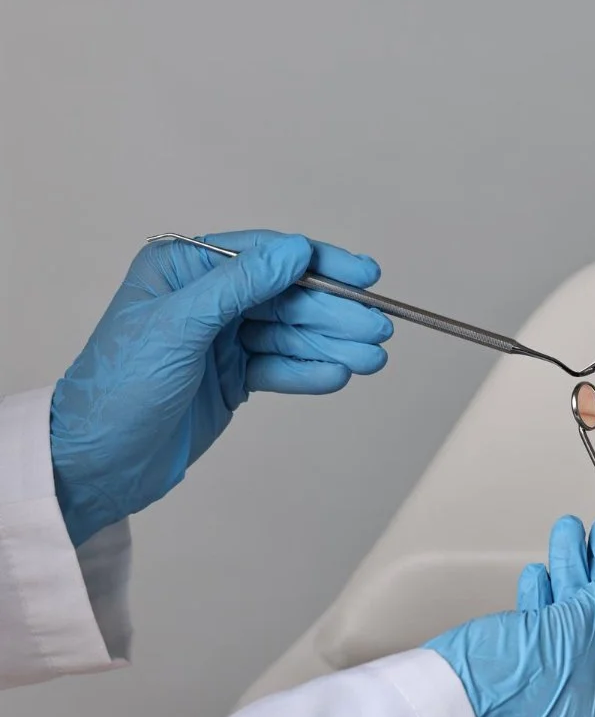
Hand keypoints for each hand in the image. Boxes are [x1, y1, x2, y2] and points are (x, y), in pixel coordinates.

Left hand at [49, 231, 393, 544]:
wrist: (97, 464)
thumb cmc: (116, 391)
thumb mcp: (178, 327)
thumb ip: (239, 285)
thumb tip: (294, 252)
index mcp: (184, 270)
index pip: (266, 256)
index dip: (319, 264)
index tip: (364, 275)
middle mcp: (206, 299)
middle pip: (287, 297)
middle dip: (335, 313)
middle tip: (376, 328)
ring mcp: (221, 340)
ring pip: (290, 335)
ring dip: (332, 345)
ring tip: (370, 358)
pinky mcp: (232, 378)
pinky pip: (281, 368)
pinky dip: (310, 373)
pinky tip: (338, 375)